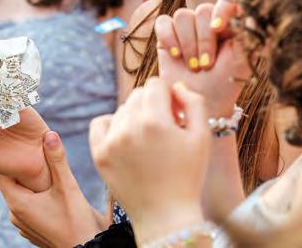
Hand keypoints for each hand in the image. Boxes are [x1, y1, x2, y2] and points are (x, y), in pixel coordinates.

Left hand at [0, 131, 104, 247]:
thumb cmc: (76, 221)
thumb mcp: (67, 186)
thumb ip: (57, 160)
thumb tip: (49, 133)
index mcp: (17, 203)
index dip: (4, 155)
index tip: (13, 139)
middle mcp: (15, 214)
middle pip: (11, 181)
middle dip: (20, 164)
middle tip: (29, 143)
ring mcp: (24, 222)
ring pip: (21, 192)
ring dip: (29, 178)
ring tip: (40, 159)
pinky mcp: (33, 226)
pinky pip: (28, 202)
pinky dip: (35, 191)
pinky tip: (48, 181)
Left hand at [89, 78, 209, 243]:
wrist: (166, 217)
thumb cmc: (188, 175)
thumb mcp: (202, 135)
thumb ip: (194, 101)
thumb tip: (175, 87)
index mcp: (155, 120)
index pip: (156, 84)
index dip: (169, 95)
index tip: (176, 113)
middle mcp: (129, 127)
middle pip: (138, 94)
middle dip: (153, 104)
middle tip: (165, 128)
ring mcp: (111, 141)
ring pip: (122, 109)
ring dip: (135, 116)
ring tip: (149, 139)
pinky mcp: (99, 154)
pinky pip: (99, 123)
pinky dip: (111, 124)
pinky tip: (125, 136)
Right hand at [156, 0, 249, 117]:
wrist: (198, 102)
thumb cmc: (224, 84)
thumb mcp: (242, 63)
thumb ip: (247, 37)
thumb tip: (251, 16)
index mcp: (229, 23)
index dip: (222, 9)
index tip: (219, 28)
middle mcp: (207, 20)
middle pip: (202, 10)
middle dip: (204, 40)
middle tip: (206, 65)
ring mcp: (186, 25)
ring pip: (182, 15)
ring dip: (188, 44)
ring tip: (193, 66)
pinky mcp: (166, 33)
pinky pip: (163, 22)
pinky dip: (169, 39)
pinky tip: (176, 56)